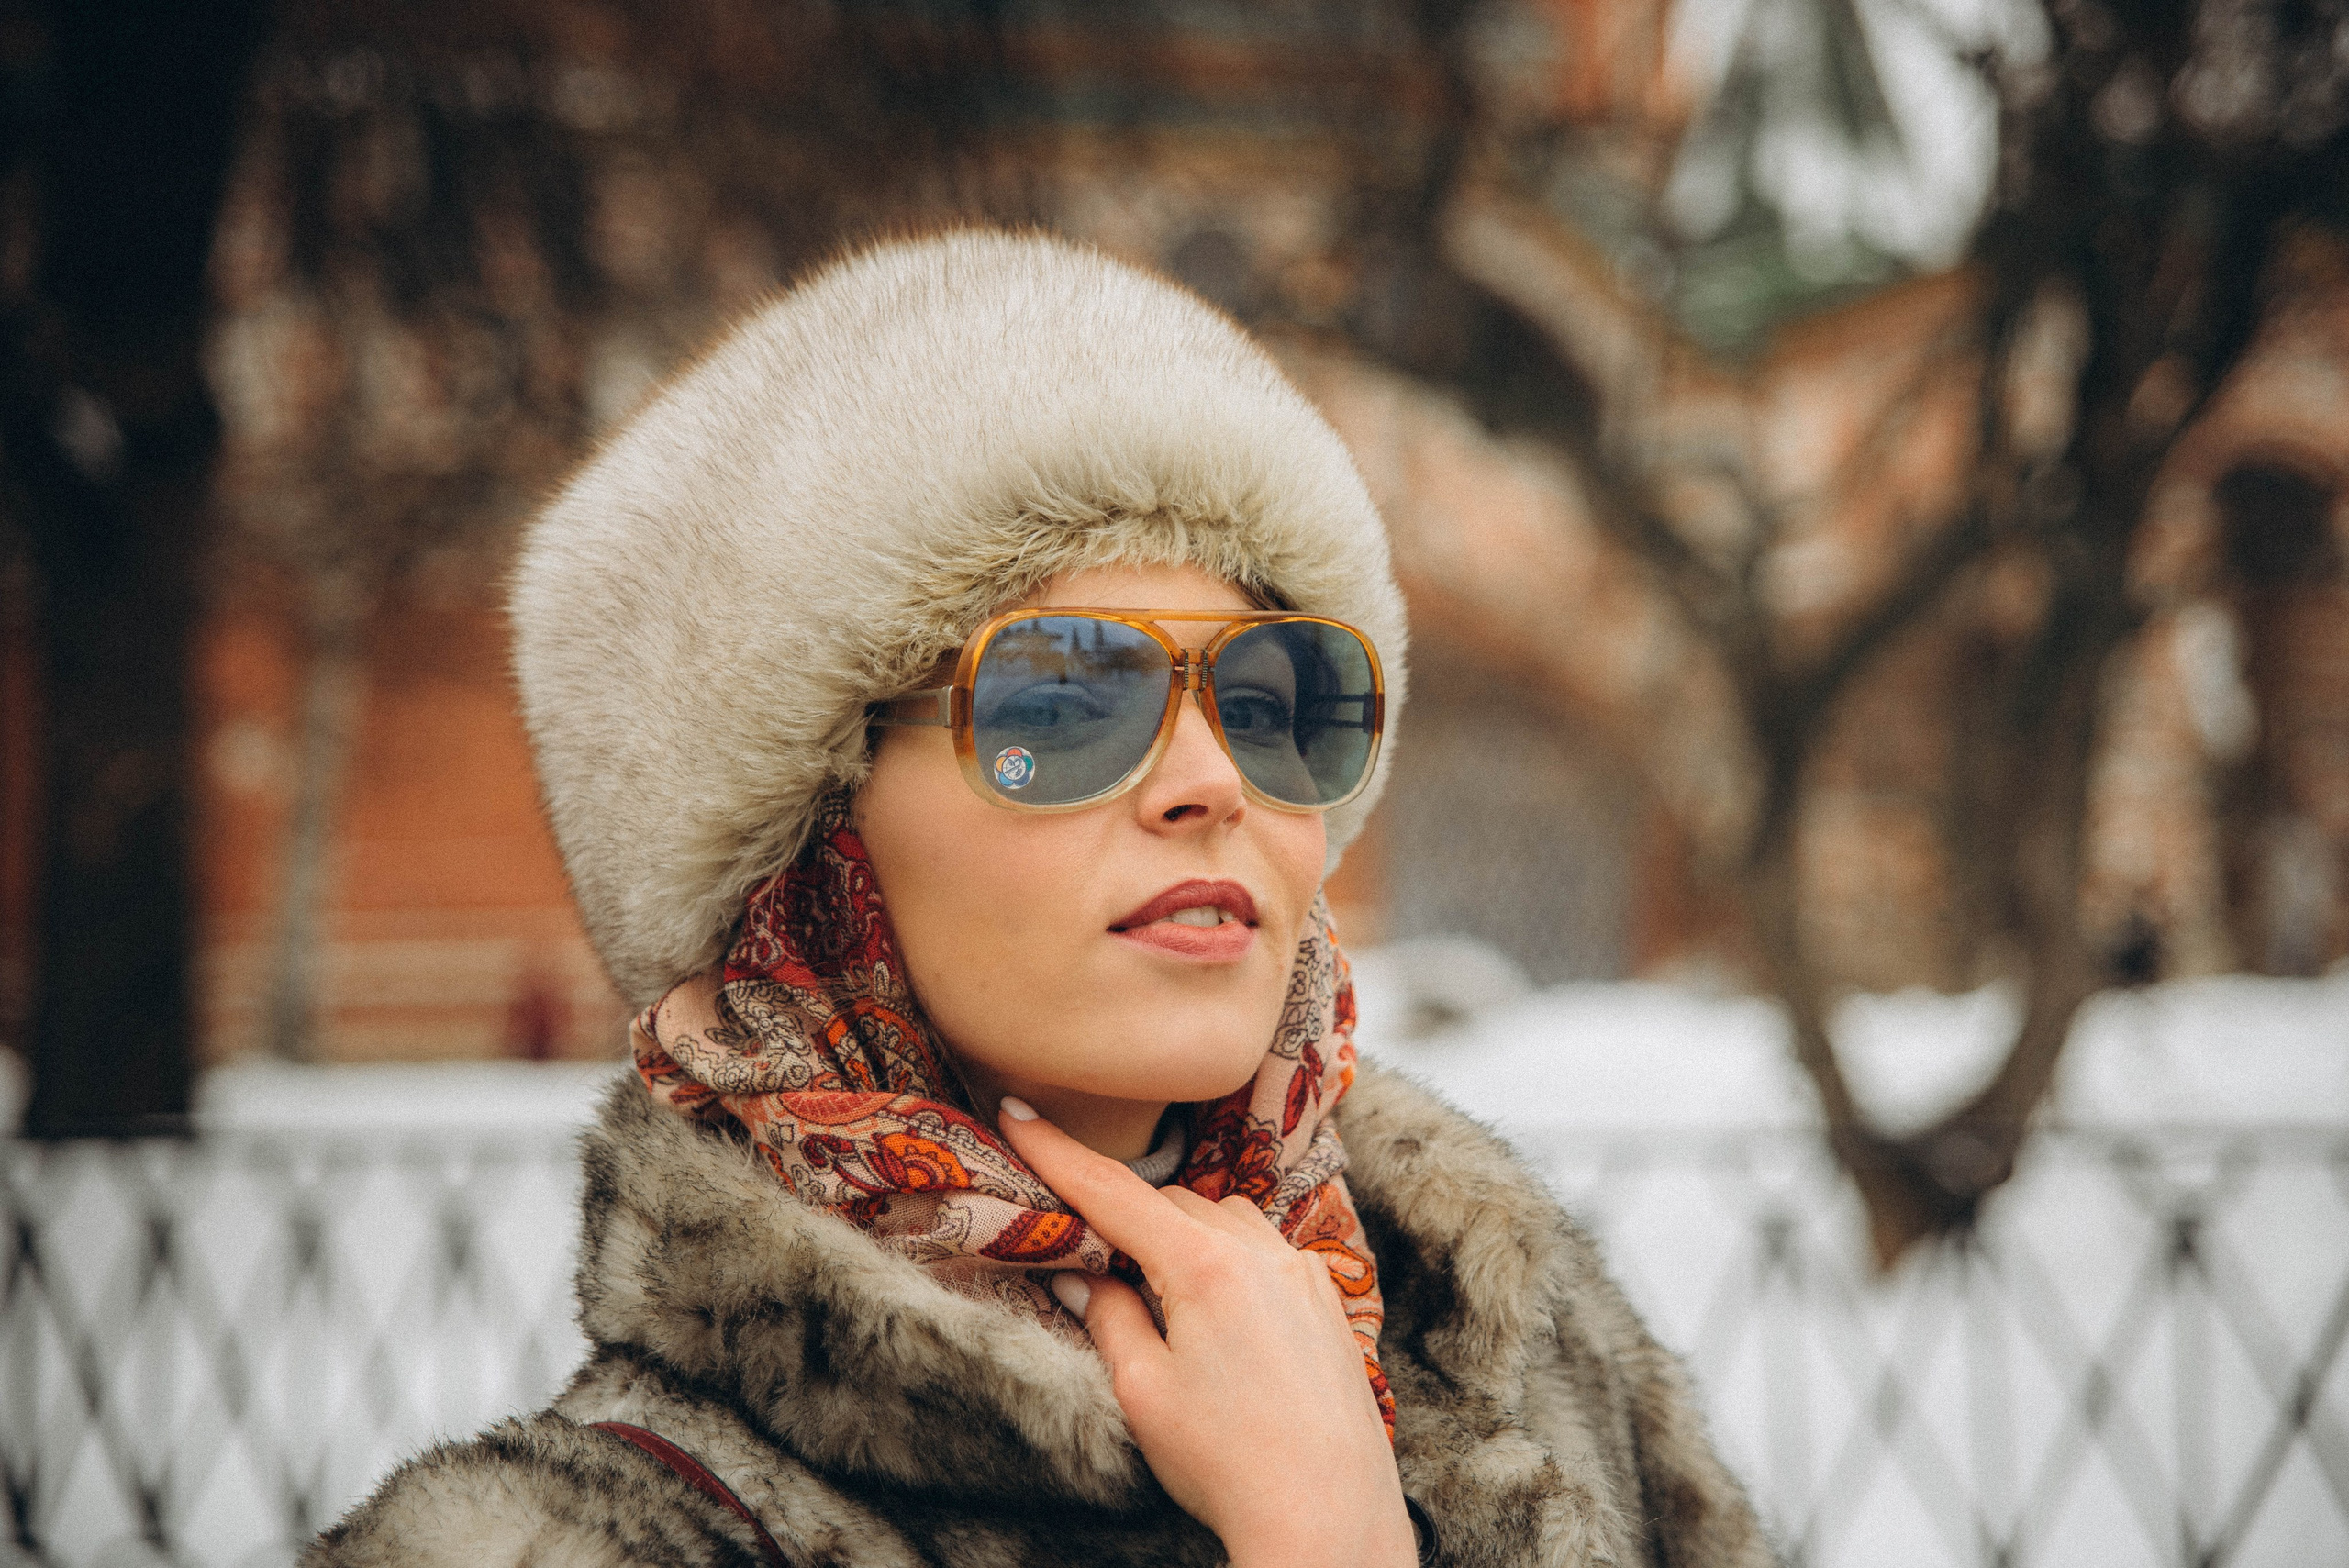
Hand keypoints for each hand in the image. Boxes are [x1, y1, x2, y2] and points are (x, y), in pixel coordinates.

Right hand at [996, 1098, 1415, 1567]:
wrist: (1329, 1516)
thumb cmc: (1228, 1462)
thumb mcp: (1143, 1392)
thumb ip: (1107, 1318)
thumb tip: (1080, 1276)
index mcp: (1205, 1267)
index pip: (1114, 1192)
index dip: (1057, 1152)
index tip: (1016, 1111)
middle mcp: (1261, 1252)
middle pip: (1172, 1204)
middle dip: (1126, 1219)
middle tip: (1086, 1256)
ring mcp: (1302, 1273)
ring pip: (1224, 1221)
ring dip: (1183, 1238)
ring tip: (1157, 1298)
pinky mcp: (1327, 1301)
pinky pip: (1266, 1252)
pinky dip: (1230, 1262)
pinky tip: (1219, 1318)